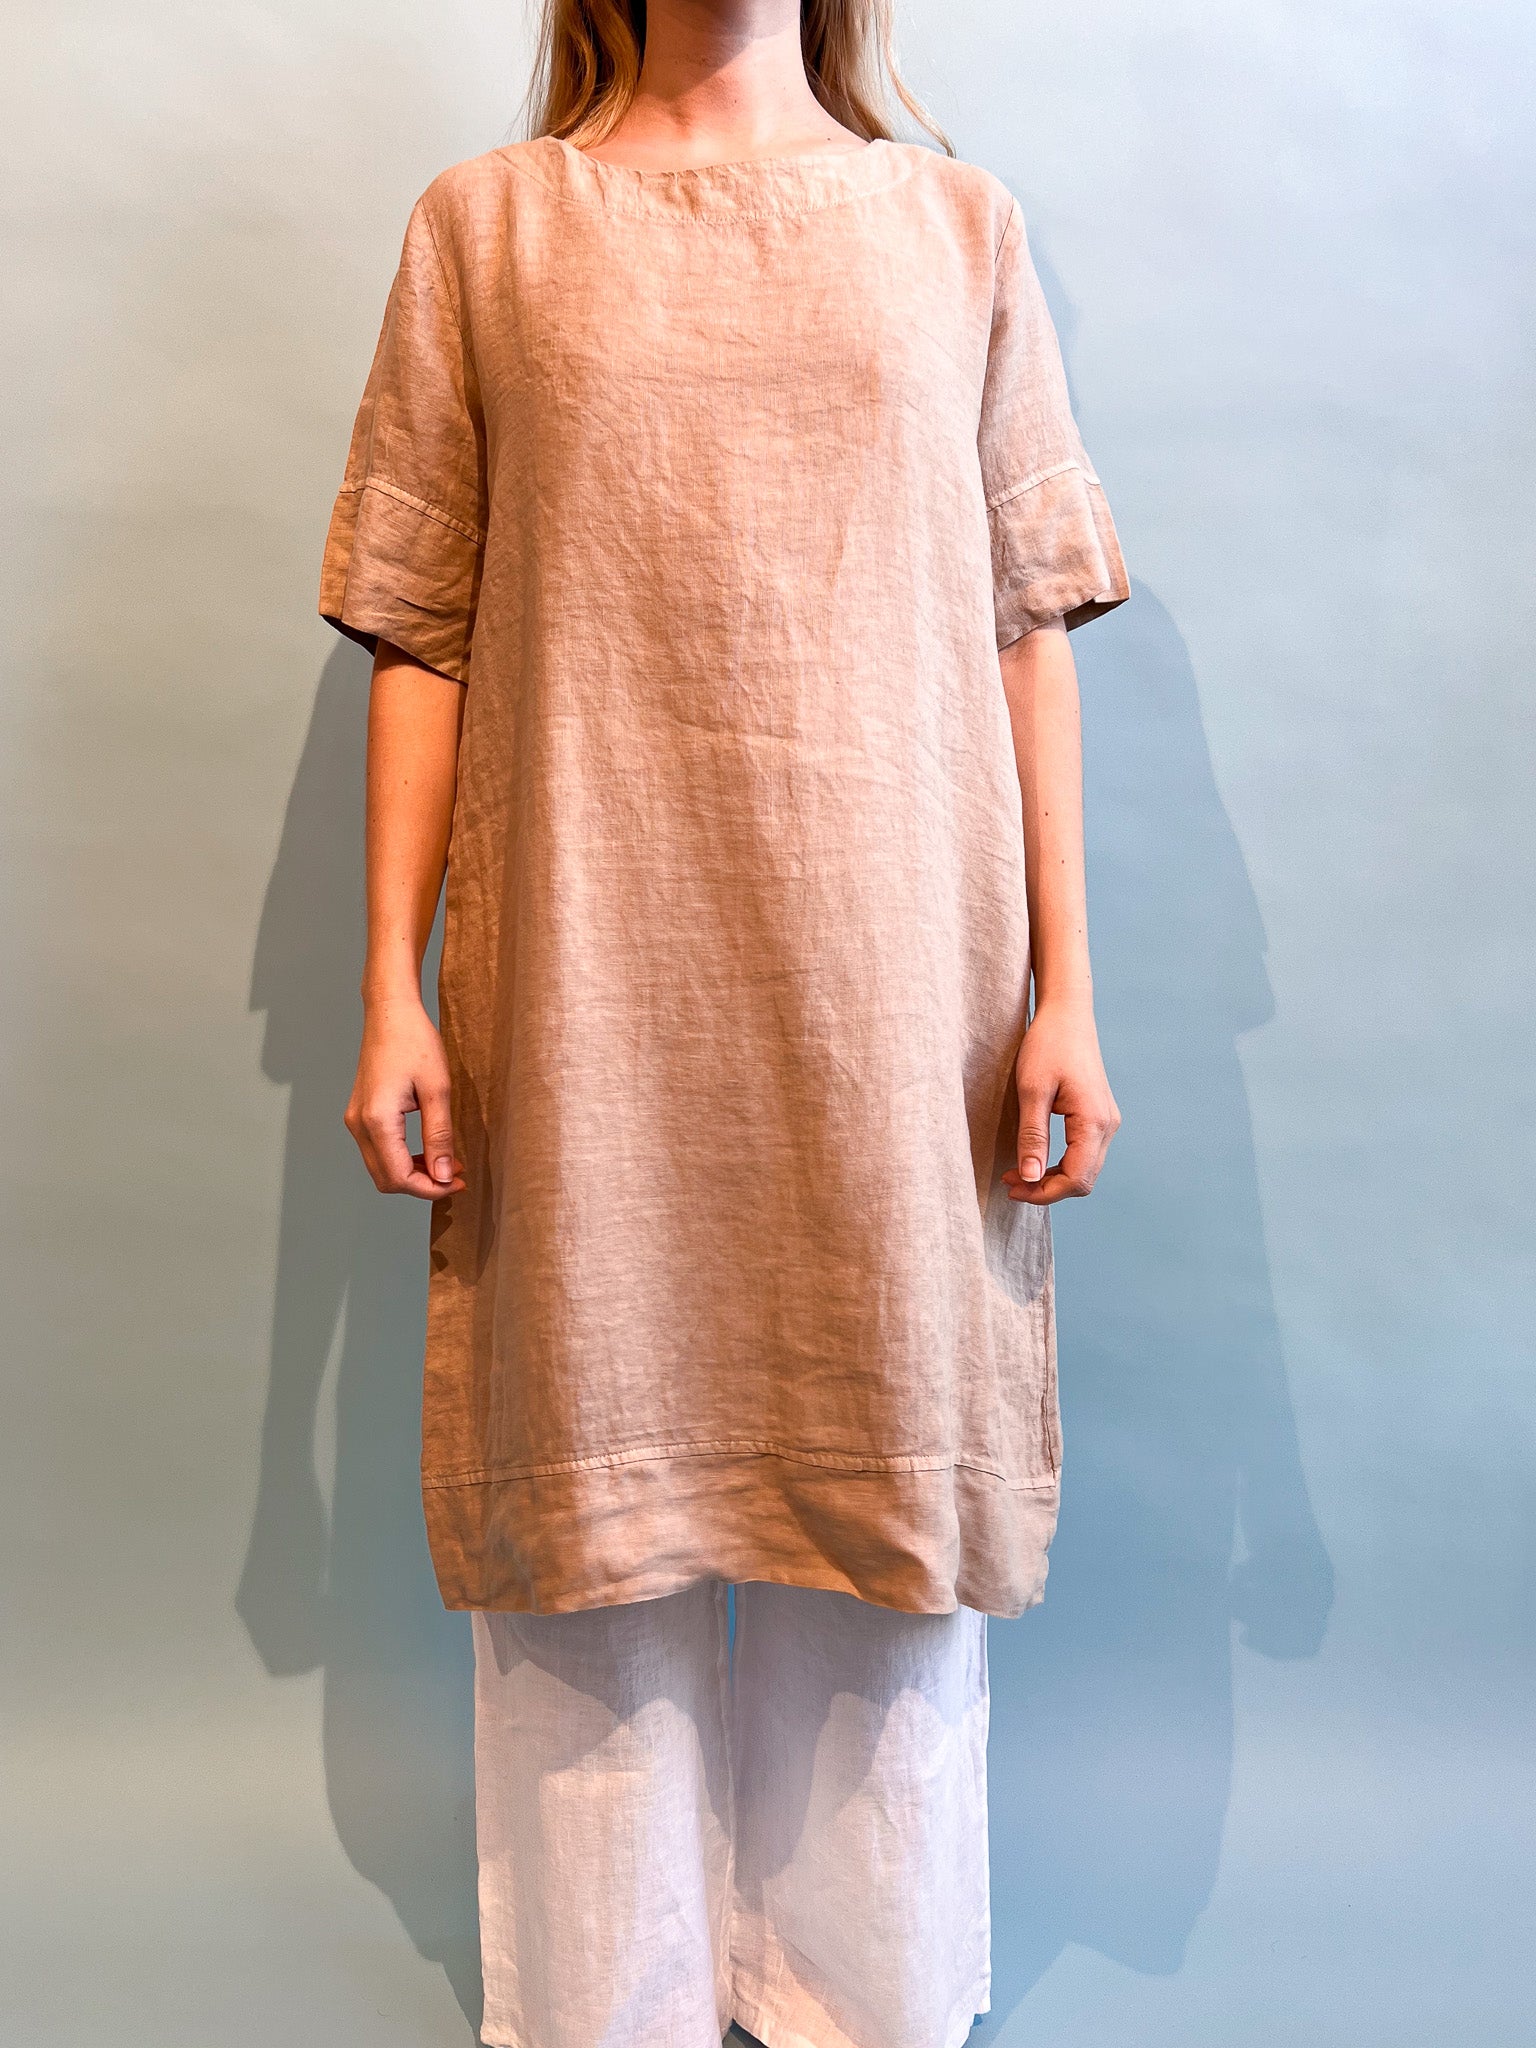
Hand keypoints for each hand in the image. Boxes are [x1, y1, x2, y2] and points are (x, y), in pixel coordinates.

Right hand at [344, 995, 466, 1198]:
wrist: (390, 1012)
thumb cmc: (415, 1042)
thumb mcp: (437, 1090)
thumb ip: (439, 1136)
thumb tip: (442, 1175)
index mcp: (377, 1120)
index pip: (399, 1177)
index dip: (430, 1188)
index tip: (458, 1182)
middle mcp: (359, 1124)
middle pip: (386, 1179)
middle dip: (422, 1185)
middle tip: (455, 1175)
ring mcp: (356, 1119)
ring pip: (381, 1168)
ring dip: (413, 1173)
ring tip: (446, 1163)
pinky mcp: (360, 1113)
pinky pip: (379, 1150)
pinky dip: (402, 1159)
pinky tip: (428, 1150)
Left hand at [1002, 996, 1120, 1203]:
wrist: (1067, 1014)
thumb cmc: (1048, 1045)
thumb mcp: (1032, 1090)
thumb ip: (1032, 1136)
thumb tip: (1029, 1177)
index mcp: (1093, 1121)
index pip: (1076, 1178)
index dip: (1043, 1192)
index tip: (1012, 1187)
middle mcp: (1107, 1125)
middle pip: (1083, 1179)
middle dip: (1046, 1188)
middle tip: (1010, 1181)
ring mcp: (1106, 1121)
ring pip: (1085, 1169)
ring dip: (1053, 1177)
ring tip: (1018, 1172)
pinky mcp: (1099, 1116)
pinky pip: (1084, 1153)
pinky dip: (1061, 1163)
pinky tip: (1036, 1157)